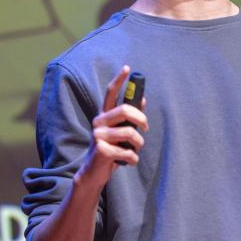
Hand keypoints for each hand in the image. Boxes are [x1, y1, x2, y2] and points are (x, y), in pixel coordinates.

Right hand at [76, 65, 147, 188]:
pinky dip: (133, 159)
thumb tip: (143, 99)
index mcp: (104, 115)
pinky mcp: (101, 150)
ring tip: (135, 150)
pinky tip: (128, 161)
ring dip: (139, 144)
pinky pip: (127, 151)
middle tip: (146, 127)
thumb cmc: (111, 149)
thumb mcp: (120, 132)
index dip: (119, 79)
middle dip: (141, 118)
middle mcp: (98, 122)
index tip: (128, 67)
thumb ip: (128, 118)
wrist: (94, 172)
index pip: (110, 92)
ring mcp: (98, 135)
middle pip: (125, 110)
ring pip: (130, 132)